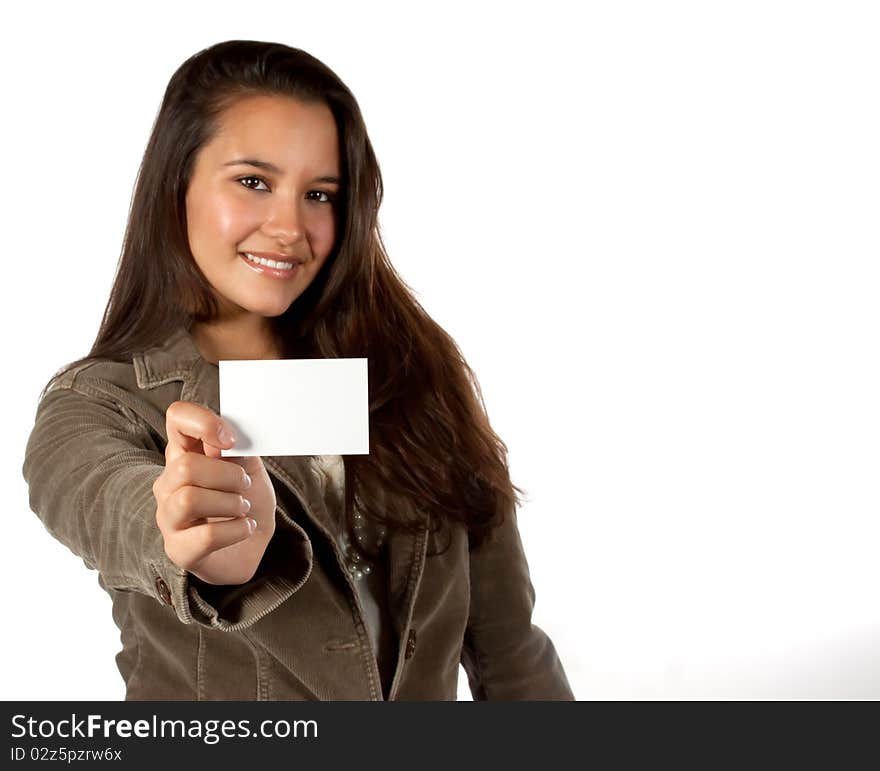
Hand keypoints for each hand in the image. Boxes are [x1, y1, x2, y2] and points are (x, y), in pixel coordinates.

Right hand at [152, 400, 275, 584]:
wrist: (253, 545)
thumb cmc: (246, 502)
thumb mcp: (249, 468)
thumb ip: (237, 449)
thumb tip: (226, 440)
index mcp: (185, 453)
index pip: (176, 418)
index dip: (203, 422)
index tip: (230, 440)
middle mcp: (169, 483)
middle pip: (185, 466)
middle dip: (227, 475)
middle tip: (244, 485)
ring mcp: (168, 518)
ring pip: (189, 499)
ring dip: (230, 502)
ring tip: (243, 508)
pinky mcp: (178, 550)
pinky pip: (205, 536)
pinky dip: (236, 529)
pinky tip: (245, 527)